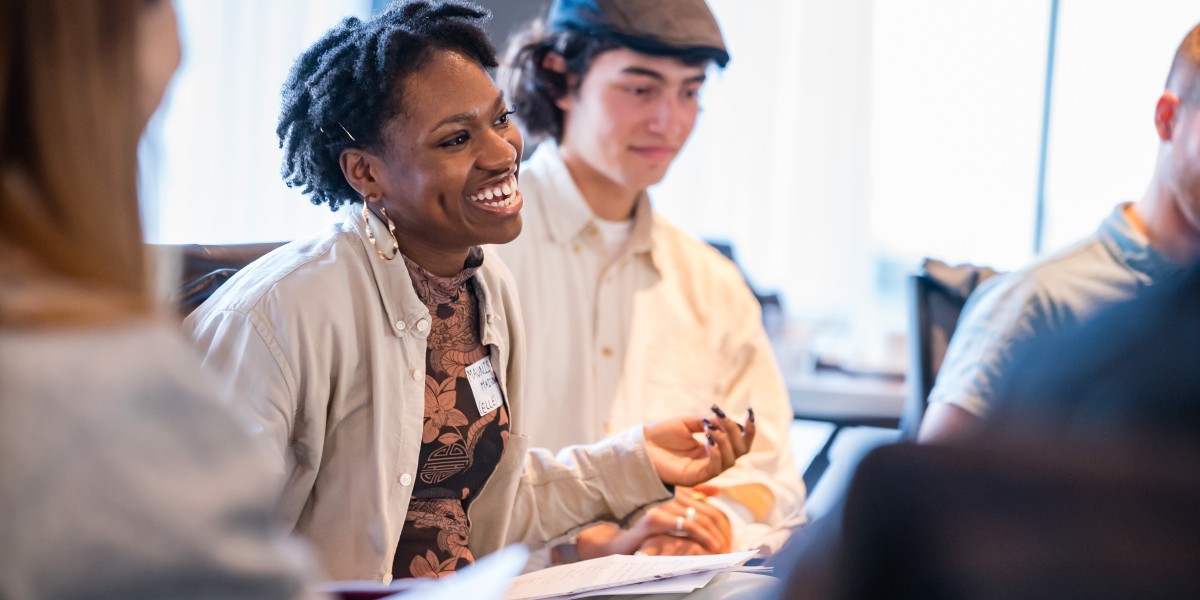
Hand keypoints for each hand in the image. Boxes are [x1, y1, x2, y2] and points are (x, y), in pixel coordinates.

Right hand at [575, 488, 732, 558]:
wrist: (614, 542)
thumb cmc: (641, 532)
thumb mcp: (668, 517)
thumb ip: (690, 499)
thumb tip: (716, 491)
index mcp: (673, 493)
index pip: (707, 506)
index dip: (722, 523)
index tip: (728, 539)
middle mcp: (667, 496)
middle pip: (707, 512)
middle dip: (721, 532)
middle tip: (728, 547)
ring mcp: (660, 506)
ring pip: (700, 519)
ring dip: (714, 537)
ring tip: (722, 550)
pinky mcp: (654, 519)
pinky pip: (687, 526)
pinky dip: (702, 537)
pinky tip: (710, 546)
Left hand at [643, 405, 755, 486]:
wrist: (640, 446)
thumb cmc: (660, 434)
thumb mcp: (687, 423)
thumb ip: (707, 422)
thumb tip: (724, 418)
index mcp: (712, 447)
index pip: (738, 442)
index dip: (747, 430)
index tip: (751, 413)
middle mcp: (711, 460)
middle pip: (739, 452)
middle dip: (738, 435)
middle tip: (725, 421)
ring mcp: (704, 470)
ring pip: (730, 461)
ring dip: (725, 442)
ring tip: (712, 429)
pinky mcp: (694, 478)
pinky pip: (714, 469)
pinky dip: (717, 454)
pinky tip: (710, 442)